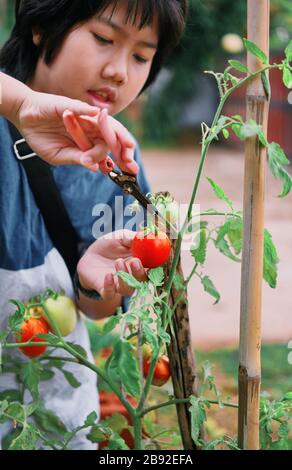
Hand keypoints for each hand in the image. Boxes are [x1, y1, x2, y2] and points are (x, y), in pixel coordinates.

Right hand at [17, 90, 137, 172]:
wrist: (25, 118)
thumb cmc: (42, 137)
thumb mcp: (59, 155)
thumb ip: (77, 159)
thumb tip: (96, 168)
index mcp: (90, 140)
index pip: (110, 149)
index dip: (121, 159)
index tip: (130, 171)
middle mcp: (91, 127)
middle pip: (114, 136)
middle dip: (125, 150)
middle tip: (132, 162)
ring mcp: (84, 116)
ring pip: (106, 123)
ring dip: (117, 134)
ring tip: (127, 144)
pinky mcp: (72, 106)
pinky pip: (83, 108)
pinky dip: (90, 111)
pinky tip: (99, 115)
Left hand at [77, 230, 147, 300]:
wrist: (90, 255)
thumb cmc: (109, 245)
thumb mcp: (120, 237)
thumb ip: (131, 238)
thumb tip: (143, 235)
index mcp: (140, 264)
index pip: (153, 269)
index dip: (156, 266)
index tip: (154, 258)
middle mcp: (132, 277)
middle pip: (142, 281)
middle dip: (140, 272)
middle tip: (134, 261)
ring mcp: (119, 285)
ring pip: (127, 290)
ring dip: (125, 277)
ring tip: (118, 262)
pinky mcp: (105, 290)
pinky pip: (109, 294)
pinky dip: (110, 286)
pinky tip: (108, 275)